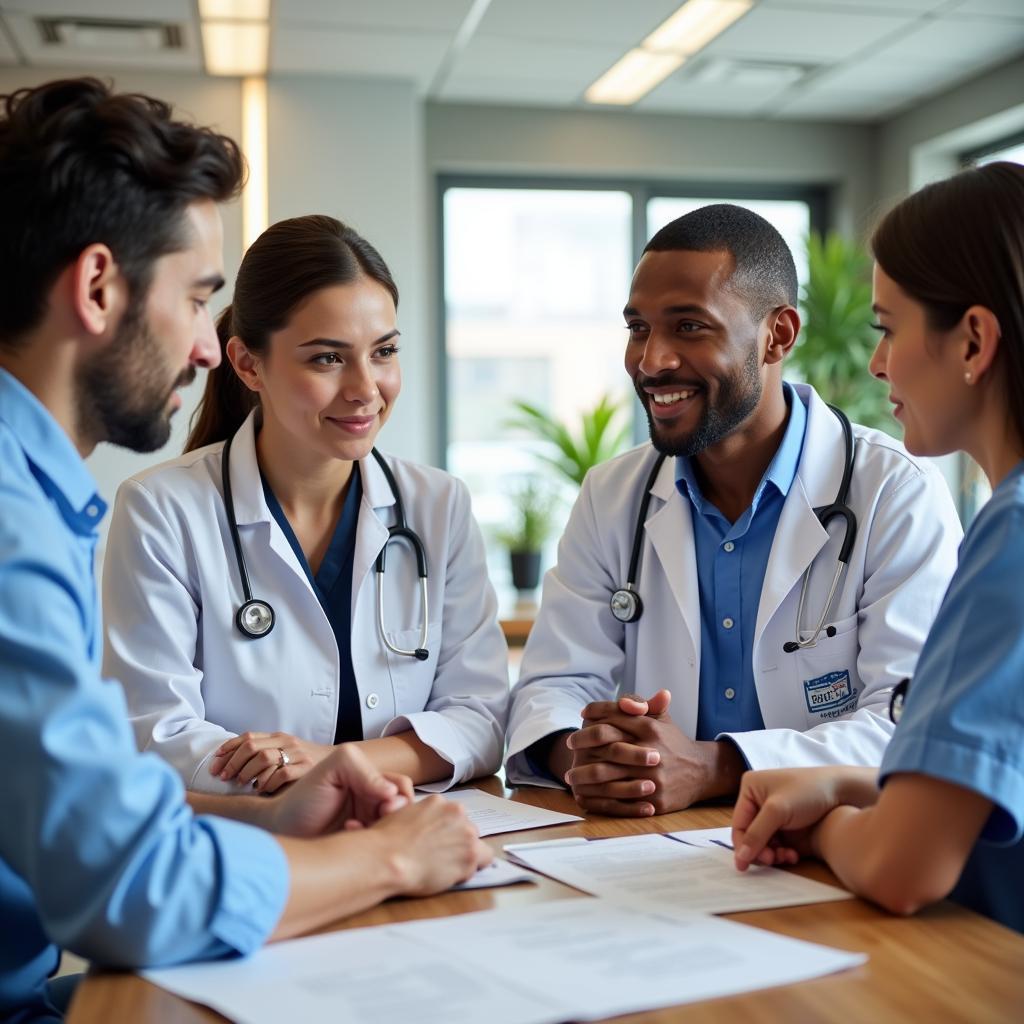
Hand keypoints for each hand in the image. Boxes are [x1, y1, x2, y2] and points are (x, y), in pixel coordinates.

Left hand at [209, 731, 333, 793]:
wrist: (338, 763)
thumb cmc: (305, 762)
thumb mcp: (285, 752)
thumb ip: (263, 754)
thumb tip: (229, 764)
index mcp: (278, 737)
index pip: (247, 737)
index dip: (228, 749)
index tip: (215, 763)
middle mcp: (286, 742)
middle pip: (252, 747)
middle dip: (233, 763)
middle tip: (223, 777)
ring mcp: (297, 754)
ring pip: (264, 758)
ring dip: (247, 773)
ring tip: (241, 784)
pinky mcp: (306, 768)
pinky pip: (281, 774)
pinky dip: (267, 783)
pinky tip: (261, 790)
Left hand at [267, 743, 413, 837]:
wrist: (283, 829)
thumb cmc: (303, 797)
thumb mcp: (333, 770)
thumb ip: (363, 770)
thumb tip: (392, 792)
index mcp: (370, 780)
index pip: (401, 786)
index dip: (398, 796)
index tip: (385, 806)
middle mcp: (373, 802)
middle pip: (403, 809)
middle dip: (393, 815)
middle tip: (378, 818)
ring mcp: (368, 825)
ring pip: (393, 828)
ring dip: (381, 828)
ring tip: (356, 827)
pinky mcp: (361, 845)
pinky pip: (379, 847)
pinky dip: (369, 842)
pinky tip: (349, 835)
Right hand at [371, 795, 492, 895]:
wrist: (389, 859)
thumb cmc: (387, 842)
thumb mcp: (402, 817)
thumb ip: (421, 817)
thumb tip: (424, 826)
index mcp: (438, 801)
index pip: (452, 817)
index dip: (446, 833)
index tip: (438, 843)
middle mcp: (456, 812)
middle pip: (466, 828)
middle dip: (457, 842)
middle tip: (440, 857)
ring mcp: (466, 832)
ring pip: (475, 844)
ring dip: (465, 855)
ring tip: (444, 868)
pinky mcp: (472, 854)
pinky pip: (485, 859)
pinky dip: (474, 867)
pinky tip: (456, 874)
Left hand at [565, 690, 743, 815]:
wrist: (702, 772)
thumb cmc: (673, 743)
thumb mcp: (661, 719)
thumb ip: (642, 704)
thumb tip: (621, 702)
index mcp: (652, 728)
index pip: (615, 716)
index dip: (595, 713)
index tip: (581, 715)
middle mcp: (652, 750)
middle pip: (607, 744)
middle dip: (583, 742)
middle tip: (569, 744)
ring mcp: (653, 776)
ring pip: (609, 774)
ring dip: (586, 774)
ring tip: (571, 774)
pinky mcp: (655, 799)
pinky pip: (621, 800)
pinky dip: (600, 798)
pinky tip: (586, 795)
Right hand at [732, 767, 850, 870]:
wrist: (842, 791)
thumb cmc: (808, 791)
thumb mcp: (778, 811)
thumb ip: (757, 834)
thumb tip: (740, 858)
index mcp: (750, 789)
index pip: (739, 824)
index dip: (742, 846)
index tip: (745, 867)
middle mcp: (758, 801)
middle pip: (750, 835)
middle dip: (761, 849)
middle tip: (772, 860)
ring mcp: (773, 814)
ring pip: (764, 842)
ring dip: (773, 854)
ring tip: (787, 857)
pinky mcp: (786, 825)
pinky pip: (777, 844)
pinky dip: (783, 853)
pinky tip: (793, 855)